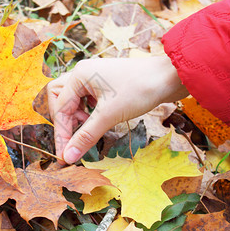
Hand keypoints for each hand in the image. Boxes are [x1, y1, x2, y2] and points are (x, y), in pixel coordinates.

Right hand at [47, 55, 188, 163]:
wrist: (170, 77)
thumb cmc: (139, 90)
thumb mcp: (109, 115)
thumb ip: (86, 136)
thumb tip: (68, 157)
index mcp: (79, 75)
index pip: (60, 109)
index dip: (62, 134)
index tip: (64, 155)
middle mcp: (83, 73)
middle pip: (59, 98)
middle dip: (65, 120)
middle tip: (75, 135)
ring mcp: (94, 77)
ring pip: (73, 99)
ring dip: (76, 116)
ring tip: (89, 126)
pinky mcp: (105, 83)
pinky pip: (86, 99)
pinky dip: (88, 112)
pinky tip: (98, 119)